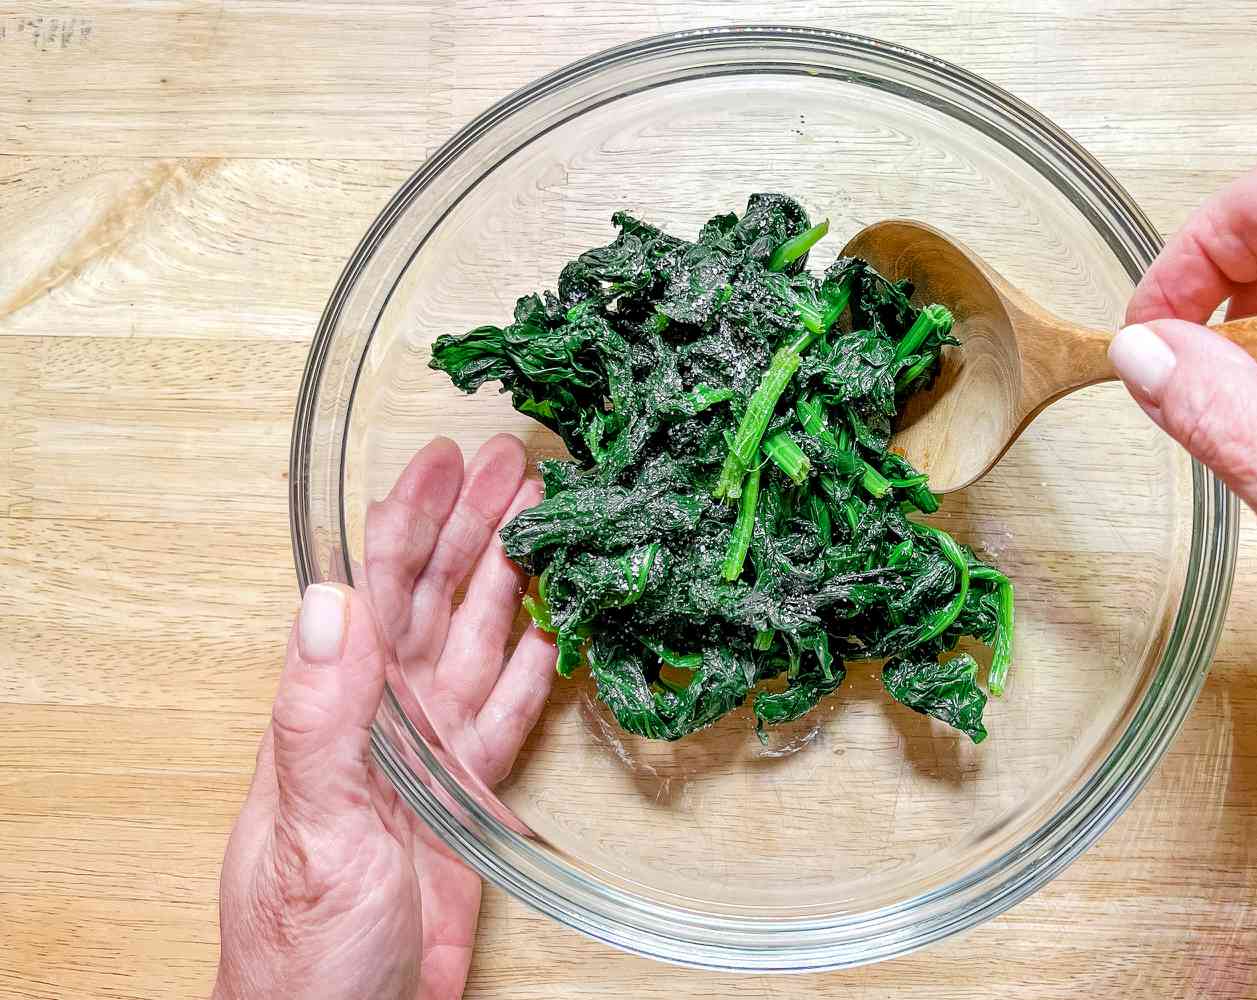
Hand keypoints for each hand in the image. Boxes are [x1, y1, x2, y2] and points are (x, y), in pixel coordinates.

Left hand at [214, 434, 551, 999]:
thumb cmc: (304, 946)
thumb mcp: (310, 823)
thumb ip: (320, 714)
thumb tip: (329, 600)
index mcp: (338, 709)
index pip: (374, 588)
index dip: (408, 517)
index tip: (441, 458)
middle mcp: (384, 717)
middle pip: (436, 598)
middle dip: (475, 526)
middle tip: (519, 465)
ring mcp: (428, 754)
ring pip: (478, 643)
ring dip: (512, 581)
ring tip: (549, 523)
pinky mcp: (466, 797)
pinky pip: (509, 714)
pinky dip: (536, 669)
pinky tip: (561, 629)